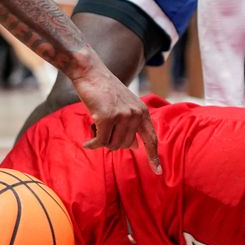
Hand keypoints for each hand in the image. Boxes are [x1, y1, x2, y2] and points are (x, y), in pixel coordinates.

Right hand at [73, 59, 161, 173]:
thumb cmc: (105, 91)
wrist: (91, 72)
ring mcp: (122, 115)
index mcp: (142, 112)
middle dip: (111, 142)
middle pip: (125, 145)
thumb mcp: (123, 108)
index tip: (158, 172)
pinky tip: (87, 143)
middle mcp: (135, 114)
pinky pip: (100, 141)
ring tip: (95, 126)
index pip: (151, 139)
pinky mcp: (107, 117)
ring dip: (101, 141)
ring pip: (112, 144)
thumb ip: (131, 126)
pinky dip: (92, 144)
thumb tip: (134, 147)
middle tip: (101, 129)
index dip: (154, 156)